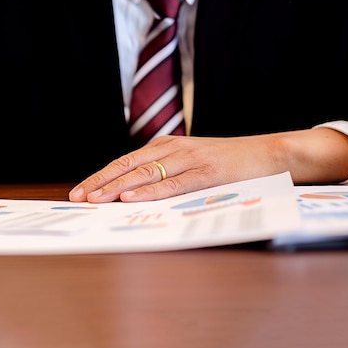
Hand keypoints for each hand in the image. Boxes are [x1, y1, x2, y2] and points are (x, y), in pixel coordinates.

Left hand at [69, 129, 347, 202]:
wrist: (270, 153)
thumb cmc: (227, 163)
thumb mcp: (190, 164)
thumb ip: (165, 174)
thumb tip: (133, 196)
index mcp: (165, 146)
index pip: (124, 162)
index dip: (100, 178)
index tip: (79, 193)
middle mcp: (172, 149)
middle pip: (127, 166)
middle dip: (100, 184)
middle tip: (78, 199)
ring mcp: (189, 159)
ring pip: (144, 174)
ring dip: (117, 188)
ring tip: (95, 200)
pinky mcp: (207, 172)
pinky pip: (172, 184)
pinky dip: (150, 191)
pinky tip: (131, 198)